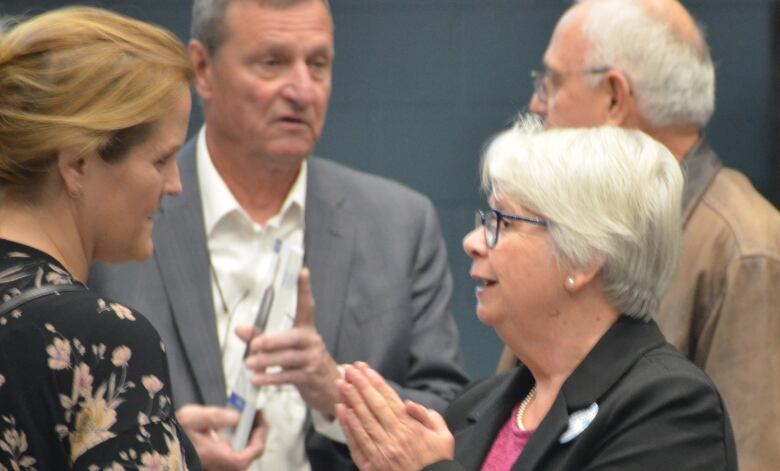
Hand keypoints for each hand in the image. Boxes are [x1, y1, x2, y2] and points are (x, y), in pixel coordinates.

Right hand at [176, 404, 266, 470]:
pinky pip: (236, 450)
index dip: (262, 429)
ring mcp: (224, 466)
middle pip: (254, 448)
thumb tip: (237, 416)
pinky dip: (238, 436)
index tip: (259, 412)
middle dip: (256, 428)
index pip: (258, 448)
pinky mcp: (219, 462)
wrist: (162, 449)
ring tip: (244, 413)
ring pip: (245, 449)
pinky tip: (233, 422)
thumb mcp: (192, 419)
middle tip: (253, 410)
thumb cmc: (175, 437)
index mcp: (229, 460)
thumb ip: (216, 417)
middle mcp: (229, 468)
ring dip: (247, 431)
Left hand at [237, 268, 340, 415]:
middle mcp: (311, 341)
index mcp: (306, 329)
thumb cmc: (303, 361)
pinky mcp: (310, 377)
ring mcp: (312, 359)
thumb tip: (239, 329)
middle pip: (292, 337)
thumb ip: (263, 337)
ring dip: (266, 361)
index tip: (302, 271)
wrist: (328, 386)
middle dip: (272, 340)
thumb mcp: (286, 347)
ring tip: (249, 364)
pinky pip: (288, 376)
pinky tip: (256, 380)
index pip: (307, 306)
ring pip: (288, 358)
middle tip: (254, 344)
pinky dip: (271, 379)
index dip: (304, 289)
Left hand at [335, 363, 453, 470]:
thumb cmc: (437, 463)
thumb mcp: (444, 437)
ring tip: (341, 385)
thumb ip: (429, 417)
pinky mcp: (372, 466)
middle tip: (349, 370)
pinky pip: (357, 443)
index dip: (376, 382)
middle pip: (373, 406)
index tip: (365, 369)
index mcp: (410, 428)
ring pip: (362, 421)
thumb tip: (408, 403)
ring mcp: (381, 451)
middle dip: (360, 385)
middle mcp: (394, 437)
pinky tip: (342, 411)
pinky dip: (348, 426)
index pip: (389, 399)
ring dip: (351, 401)